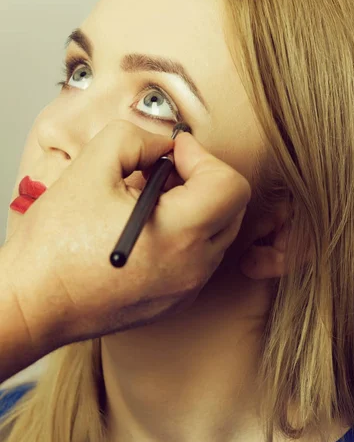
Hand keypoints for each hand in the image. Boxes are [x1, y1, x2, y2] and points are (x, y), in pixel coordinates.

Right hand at [5, 121, 250, 347]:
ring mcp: (185, 289)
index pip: (231, 186)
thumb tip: (163, 146)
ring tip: (147, 199)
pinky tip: (145, 227)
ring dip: (194, 207)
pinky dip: (183, 234)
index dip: (203, 158)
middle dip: (202, 179)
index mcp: (179, 234)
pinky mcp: (173, 301)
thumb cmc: (54, 244)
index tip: (173, 152)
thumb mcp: (91, 166)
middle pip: (231, 209)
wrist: (33, 303)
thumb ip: (136, 138)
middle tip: (163, 171)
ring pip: (216, 234)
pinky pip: (198, 258)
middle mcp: (193, 268)